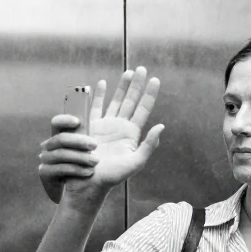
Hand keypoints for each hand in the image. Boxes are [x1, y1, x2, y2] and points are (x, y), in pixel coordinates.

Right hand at [38, 67, 164, 203]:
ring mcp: (106, 125)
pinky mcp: (91, 127)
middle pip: (131, 100)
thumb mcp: (135, 163)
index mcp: (132, 134)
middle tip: (142, 68)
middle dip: (136, 84)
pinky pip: (95, 106)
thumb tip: (161, 126)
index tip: (155, 79)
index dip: (149, 94)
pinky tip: (101, 83)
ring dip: (122, 86)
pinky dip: (98, 95)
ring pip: (116, 100)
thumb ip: (149, 146)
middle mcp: (120, 127)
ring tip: (128, 72)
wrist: (89, 183)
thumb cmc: (112, 177)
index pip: (143, 109)